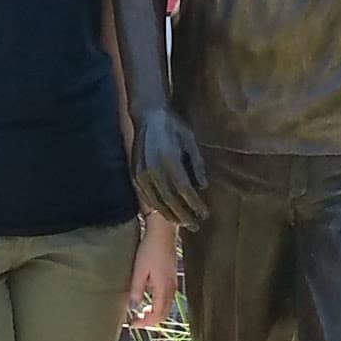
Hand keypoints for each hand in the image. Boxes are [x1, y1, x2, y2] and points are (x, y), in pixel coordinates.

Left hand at [125, 218, 178, 330]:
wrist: (162, 232)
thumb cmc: (150, 250)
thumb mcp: (139, 271)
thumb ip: (137, 291)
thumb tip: (134, 307)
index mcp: (163, 289)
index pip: (157, 314)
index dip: (146, 322)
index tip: (132, 323)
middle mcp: (171, 288)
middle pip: (164, 313)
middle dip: (151, 320)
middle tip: (136, 321)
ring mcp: (173, 282)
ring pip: (166, 306)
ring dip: (154, 312)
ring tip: (141, 312)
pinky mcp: (171, 277)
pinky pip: (167, 297)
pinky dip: (158, 304)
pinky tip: (148, 298)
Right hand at [132, 106, 209, 227]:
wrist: (147, 115)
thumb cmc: (173, 126)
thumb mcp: (190, 141)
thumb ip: (197, 164)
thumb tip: (203, 187)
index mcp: (170, 159)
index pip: (184, 190)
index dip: (195, 204)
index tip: (205, 214)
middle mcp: (154, 168)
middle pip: (171, 200)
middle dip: (184, 215)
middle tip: (195, 225)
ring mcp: (142, 172)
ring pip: (157, 201)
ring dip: (171, 215)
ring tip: (182, 223)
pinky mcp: (135, 174)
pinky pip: (146, 197)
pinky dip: (157, 207)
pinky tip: (166, 213)